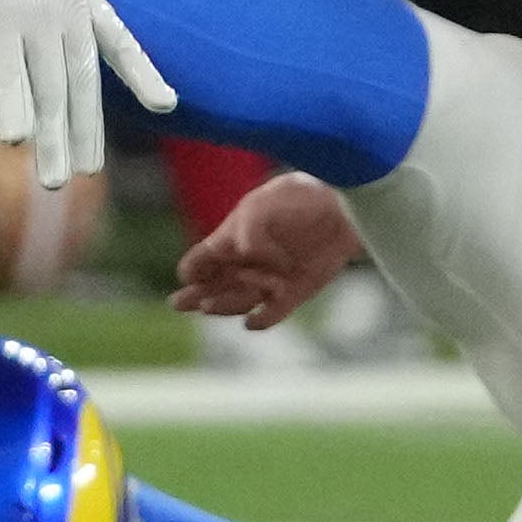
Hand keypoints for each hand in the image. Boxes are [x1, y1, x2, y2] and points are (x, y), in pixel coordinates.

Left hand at [0, 0, 172, 190]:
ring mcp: (74, 13)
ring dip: (88, 127)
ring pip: (85, 78)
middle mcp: (41, 17)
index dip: (14, 104)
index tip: (17, 141)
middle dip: (54, 137)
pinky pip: (124, 46)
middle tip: (54, 182)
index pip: (11, 72)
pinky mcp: (99, 11)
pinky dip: (145, 74)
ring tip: (88, 169)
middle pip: (51, 86)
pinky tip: (163, 104)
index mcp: (0, 23)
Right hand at [169, 170, 362, 329]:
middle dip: (193, 296)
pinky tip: (251, 323)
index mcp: (232, 238)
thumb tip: (246, 254)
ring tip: (208, 306)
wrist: (343, 210)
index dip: (192, 268)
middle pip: (211, 286)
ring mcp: (268, 280)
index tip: (190, 275)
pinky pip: (271, 314)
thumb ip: (249, 228)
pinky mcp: (293, 293)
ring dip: (223, 305)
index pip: (201, 259)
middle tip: (178, 303)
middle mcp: (246, 263)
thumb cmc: (300, 198)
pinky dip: (261, 321)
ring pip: (237, 301)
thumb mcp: (266, 203)